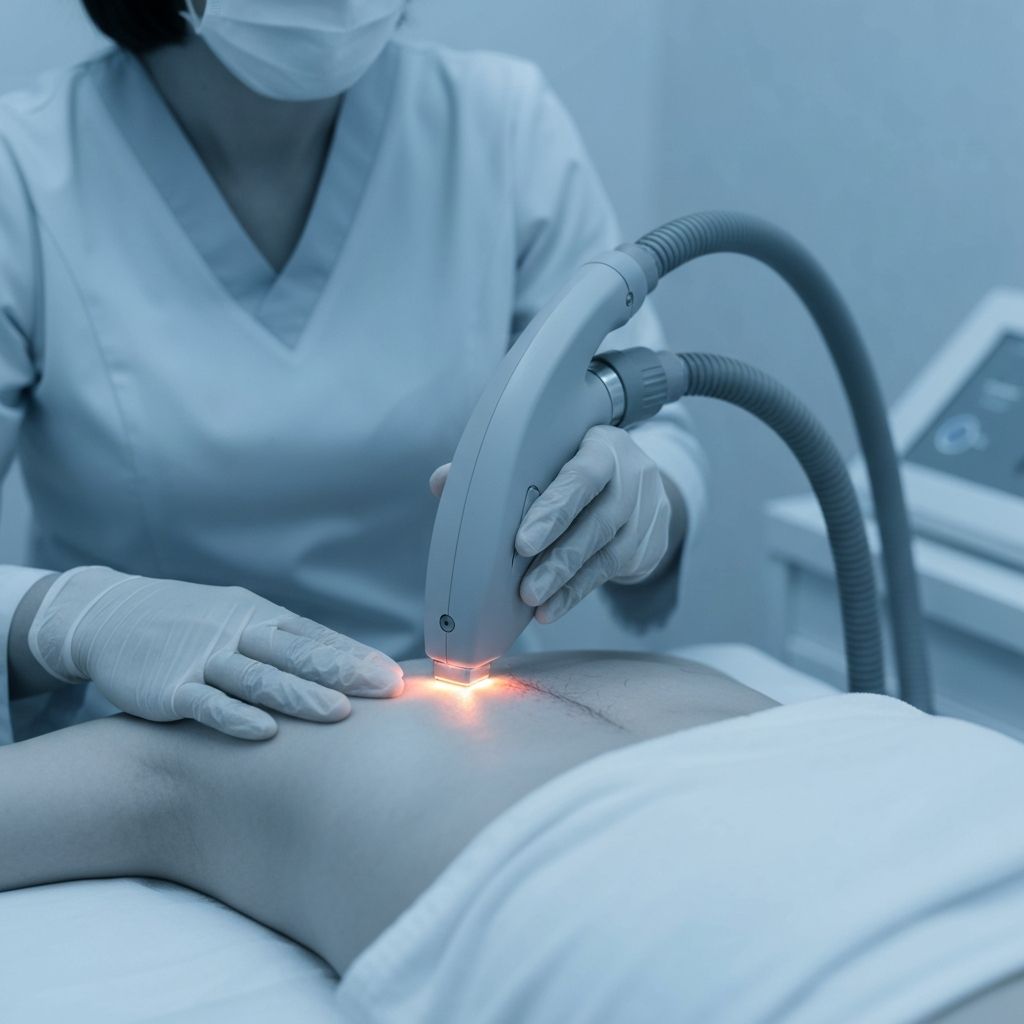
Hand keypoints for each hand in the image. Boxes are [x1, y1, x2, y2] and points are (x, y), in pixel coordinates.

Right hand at [28, 567, 403, 740]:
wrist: (111, 615)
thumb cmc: (192, 624)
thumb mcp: (240, 619)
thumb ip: (286, 642)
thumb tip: (346, 666)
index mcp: (259, 617)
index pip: (316, 637)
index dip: (356, 657)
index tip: (395, 678)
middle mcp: (238, 633)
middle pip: (298, 653)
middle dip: (345, 673)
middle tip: (386, 691)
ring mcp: (204, 659)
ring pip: (260, 678)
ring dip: (301, 695)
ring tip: (341, 713)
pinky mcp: (169, 688)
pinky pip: (207, 703)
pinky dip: (236, 717)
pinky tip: (265, 732)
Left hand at [429, 425, 671, 624]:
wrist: (641, 481)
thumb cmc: (578, 465)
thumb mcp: (553, 452)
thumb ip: (500, 466)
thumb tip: (442, 482)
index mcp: (602, 448)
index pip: (582, 477)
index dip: (554, 509)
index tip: (523, 542)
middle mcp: (631, 480)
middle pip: (597, 522)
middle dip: (558, 556)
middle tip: (525, 587)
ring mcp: (643, 516)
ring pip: (604, 554)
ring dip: (565, 582)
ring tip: (532, 602)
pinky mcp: (645, 546)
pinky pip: (608, 574)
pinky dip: (575, 594)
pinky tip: (550, 610)